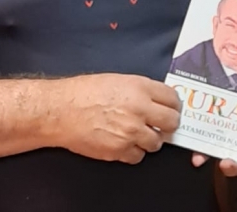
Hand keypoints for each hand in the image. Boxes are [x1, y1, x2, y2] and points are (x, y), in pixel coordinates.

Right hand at [50, 74, 181, 164]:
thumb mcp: (119, 80)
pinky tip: (125, 143)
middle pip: (171, 122)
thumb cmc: (85, 92)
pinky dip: (134, 152)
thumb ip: (141, 90)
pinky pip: (138, 156)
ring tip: (139, 134)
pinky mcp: (119, 150)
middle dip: (169, 124)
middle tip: (162, 124)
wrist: (62, 110)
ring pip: (157, 143)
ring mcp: (131, 132)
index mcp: (140, 88)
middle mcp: (139, 110)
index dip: (173, 104)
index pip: (172, 98)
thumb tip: (157, 99)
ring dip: (150, 139)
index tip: (172, 108)